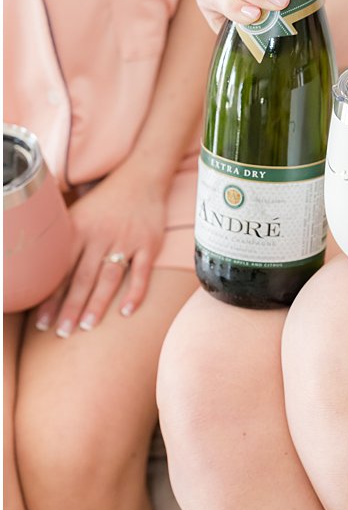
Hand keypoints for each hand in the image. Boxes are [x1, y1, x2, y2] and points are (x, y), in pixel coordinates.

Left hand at [33, 167, 170, 336]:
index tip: (40, 322)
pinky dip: (135, 292)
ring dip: (97, 304)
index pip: (61, 270)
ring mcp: (126, 240)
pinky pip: (141, 272)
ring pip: (109, 277)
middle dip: (70, 308)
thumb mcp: (76, 212)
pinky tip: (126, 311)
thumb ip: (61, 239)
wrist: (141, 177)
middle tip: (61, 332)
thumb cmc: (105, 200)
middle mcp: (101, 236)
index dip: (50, 297)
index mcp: (79, 230)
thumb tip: (35, 267)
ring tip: (87, 326)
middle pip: (83, 278)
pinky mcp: (149, 243)